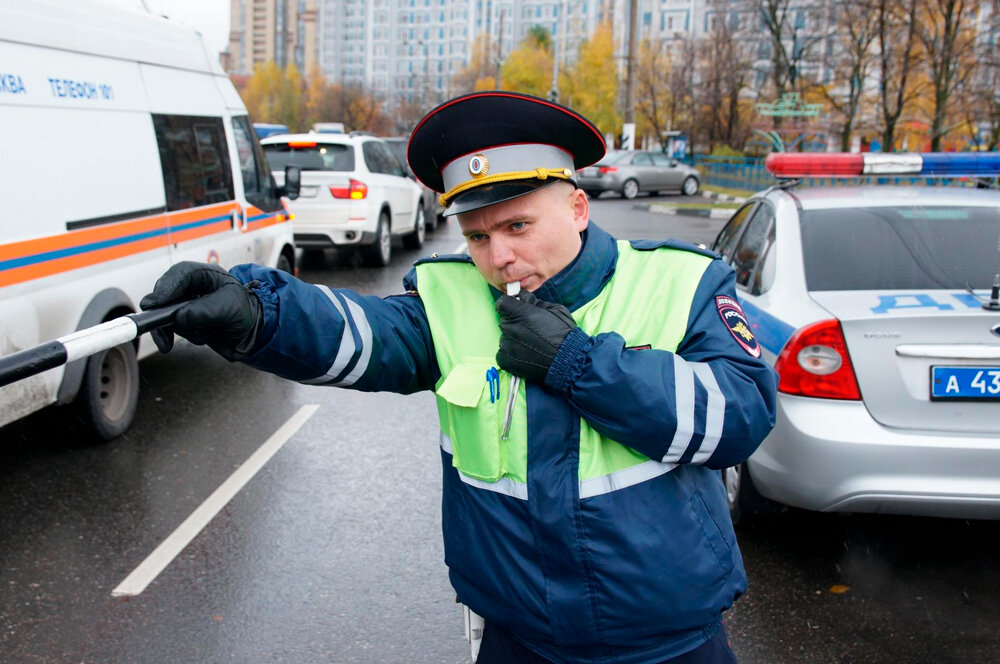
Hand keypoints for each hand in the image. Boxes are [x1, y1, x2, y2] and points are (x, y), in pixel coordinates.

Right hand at [139, 262, 261, 360]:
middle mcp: (192, 288)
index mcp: (205, 275)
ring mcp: (186, 306)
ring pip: (169, 316)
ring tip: (208, 332)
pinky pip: (175, 330)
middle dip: (163, 313)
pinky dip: (187, 336)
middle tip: (156, 325)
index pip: (181, 274)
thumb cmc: (245, 312)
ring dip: (184, 328)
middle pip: (166, 295)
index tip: (154, 303)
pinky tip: (204, 338)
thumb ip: (204, 312)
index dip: (166, 287)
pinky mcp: (185, 322)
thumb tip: (179, 318)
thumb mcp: (230, 309)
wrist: (253, 333)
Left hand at [495, 291, 576, 383]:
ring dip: (514, 340)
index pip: (502, 304)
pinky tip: (526, 355)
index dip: (509, 306)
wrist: (569, 360)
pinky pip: (503, 354)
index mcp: (519, 313)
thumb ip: (535, 302)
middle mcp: (510, 328)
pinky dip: (511, 354)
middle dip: (515, 323)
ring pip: (505, 338)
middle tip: (530, 331)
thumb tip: (523, 298)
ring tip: (531, 345)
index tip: (515, 310)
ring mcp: (506, 345)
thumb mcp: (554, 309)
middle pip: (505, 321)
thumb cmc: (564, 333)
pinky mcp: (506, 360)